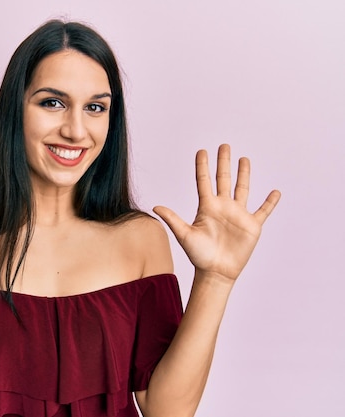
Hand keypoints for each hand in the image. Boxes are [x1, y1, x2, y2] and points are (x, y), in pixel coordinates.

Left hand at [153, 144, 280, 281]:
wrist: (215, 272)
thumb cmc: (198, 255)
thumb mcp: (184, 235)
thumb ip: (172, 219)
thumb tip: (155, 206)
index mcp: (206, 207)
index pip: (204, 181)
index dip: (203, 166)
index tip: (202, 151)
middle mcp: (222, 207)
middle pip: (223, 179)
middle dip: (223, 162)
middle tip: (224, 145)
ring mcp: (238, 215)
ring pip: (242, 189)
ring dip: (244, 174)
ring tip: (244, 159)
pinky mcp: (252, 226)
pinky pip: (263, 211)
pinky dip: (270, 202)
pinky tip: (275, 192)